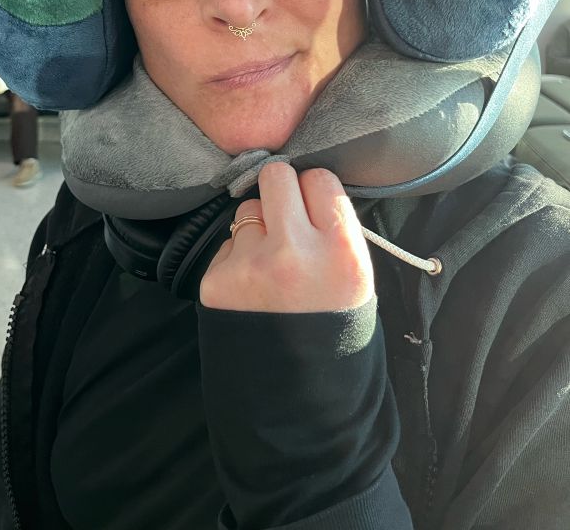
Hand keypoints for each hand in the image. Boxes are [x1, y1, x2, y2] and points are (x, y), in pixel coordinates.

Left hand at [200, 163, 374, 312]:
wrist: (300, 398)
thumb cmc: (332, 328)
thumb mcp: (358, 279)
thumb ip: (335, 230)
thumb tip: (307, 187)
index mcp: (341, 250)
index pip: (319, 178)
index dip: (314, 190)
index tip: (313, 205)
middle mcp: (293, 252)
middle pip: (276, 175)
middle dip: (280, 189)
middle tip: (285, 214)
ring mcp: (250, 265)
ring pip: (247, 210)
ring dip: (257, 229)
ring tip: (270, 266)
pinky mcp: (217, 280)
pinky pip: (228, 245)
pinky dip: (237, 260)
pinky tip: (250, 289)